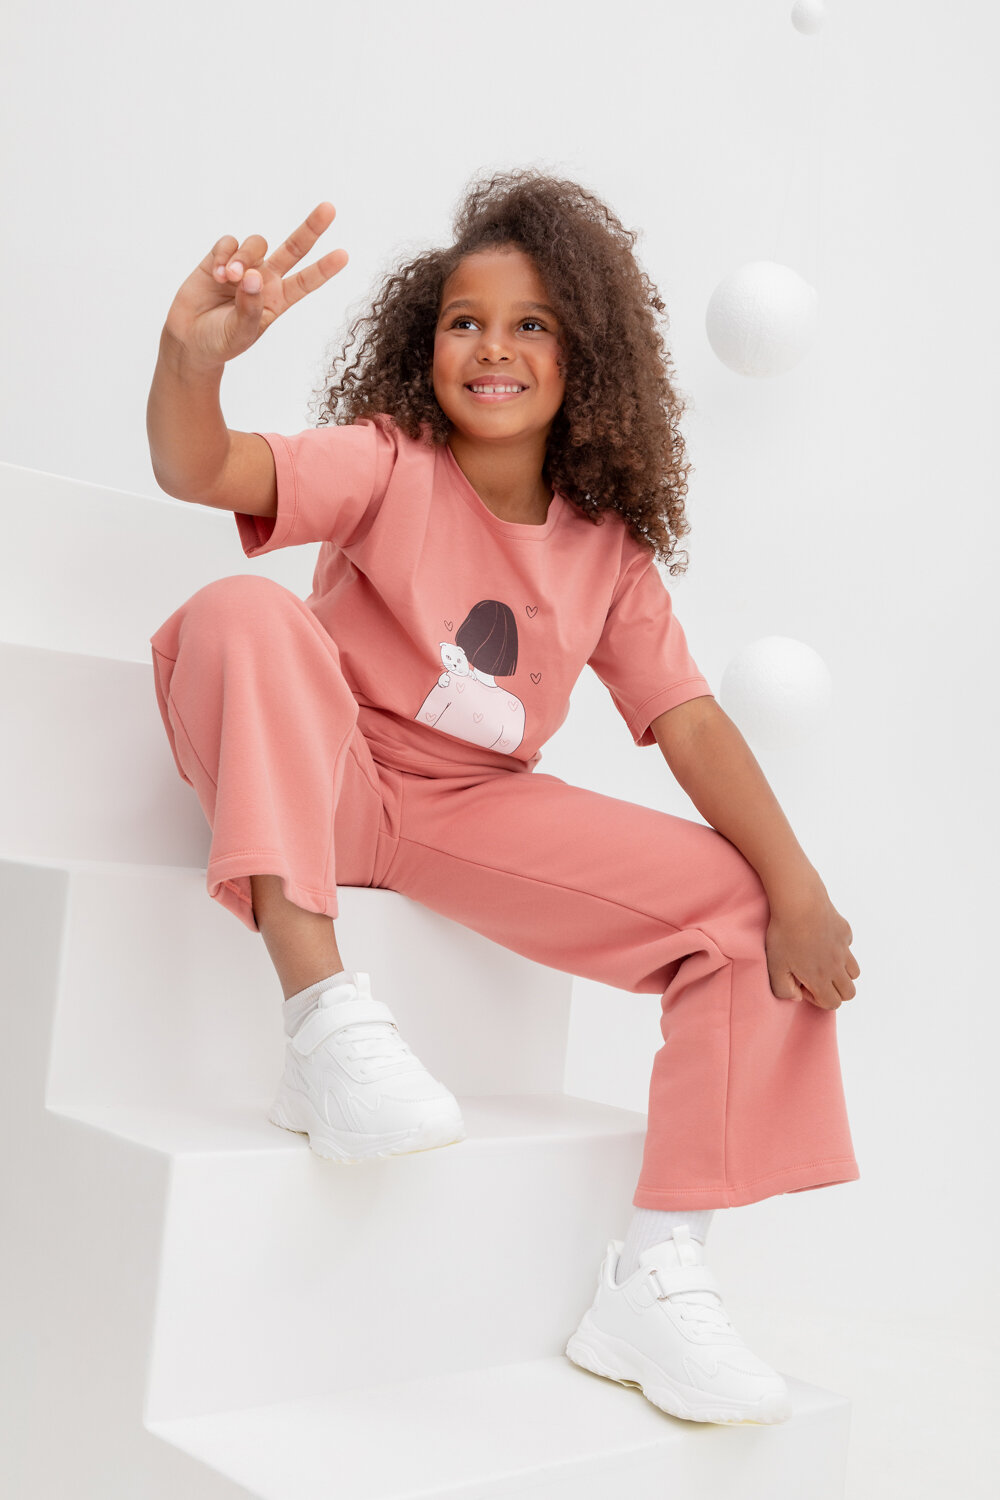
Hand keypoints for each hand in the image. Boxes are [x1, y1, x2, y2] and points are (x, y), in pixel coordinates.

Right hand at [161, 201, 348, 370]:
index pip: (306, 281)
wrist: (190, 339)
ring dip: (244, 257)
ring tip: (230, 278)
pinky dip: (224, 254)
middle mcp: (265, 278)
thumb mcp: (240, 333)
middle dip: (311, 228)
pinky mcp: (220, 257)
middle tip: (329, 208)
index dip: (324, 268)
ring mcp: (244, 265)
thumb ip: (249, 307)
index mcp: (278, 299)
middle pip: (293, 248)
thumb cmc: (220, 341)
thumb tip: (253, 275)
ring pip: (256, 243)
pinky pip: (229, 242)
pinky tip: (218, 275)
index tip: (344, 255)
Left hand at [764, 883, 859, 1010]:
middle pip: (849, 993)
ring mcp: (844, 948)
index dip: (816, 999)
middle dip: (834, 991)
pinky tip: (820, 938)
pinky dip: (839, 949)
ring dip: (841, 973)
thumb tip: (797, 996)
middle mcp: (837, 966)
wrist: (799, 901)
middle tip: (814, 976)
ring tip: (820, 960)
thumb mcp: (775, 967)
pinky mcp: (845, 931)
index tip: (802, 982)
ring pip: (854, 972)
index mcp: (821, 978)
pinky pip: (848, 947)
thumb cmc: (784, 935)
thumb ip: (784, 989)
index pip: (833, 1003)